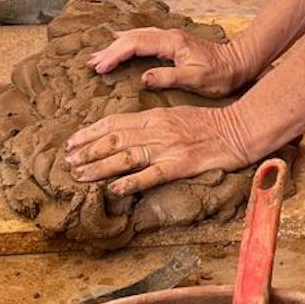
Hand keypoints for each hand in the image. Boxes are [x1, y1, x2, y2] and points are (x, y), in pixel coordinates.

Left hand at [65, 103, 254, 195]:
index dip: (90, 132)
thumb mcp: (175, 114)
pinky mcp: (180, 165)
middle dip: (87, 151)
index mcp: (154, 115)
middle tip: (67, 163)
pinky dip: (131, 182)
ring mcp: (167, 148)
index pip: (114, 123)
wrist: (237, 130)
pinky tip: (114, 190)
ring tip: (80, 176)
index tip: (72, 142)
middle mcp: (156, 130)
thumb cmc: (208, 123)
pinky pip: (151, 175)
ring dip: (99, 167)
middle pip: (114, 140)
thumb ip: (151, 121)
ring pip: (125, 157)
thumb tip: (126, 131)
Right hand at [87, 27, 251, 97]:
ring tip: (98, 56)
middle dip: (110, 50)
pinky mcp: (172, 43)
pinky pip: (143, 39)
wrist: (240, 62)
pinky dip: (128, 42)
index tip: (100, 68)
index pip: (135, 45)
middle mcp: (169, 36)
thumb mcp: (197, 80)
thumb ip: (169, 78)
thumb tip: (142, 79)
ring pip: (136, 36)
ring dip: (116, 46)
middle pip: (132, 38)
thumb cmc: (221, 74)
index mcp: (172, 43)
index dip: (115, 55)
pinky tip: (120, 43)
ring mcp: (170, 37)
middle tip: (91, 64)